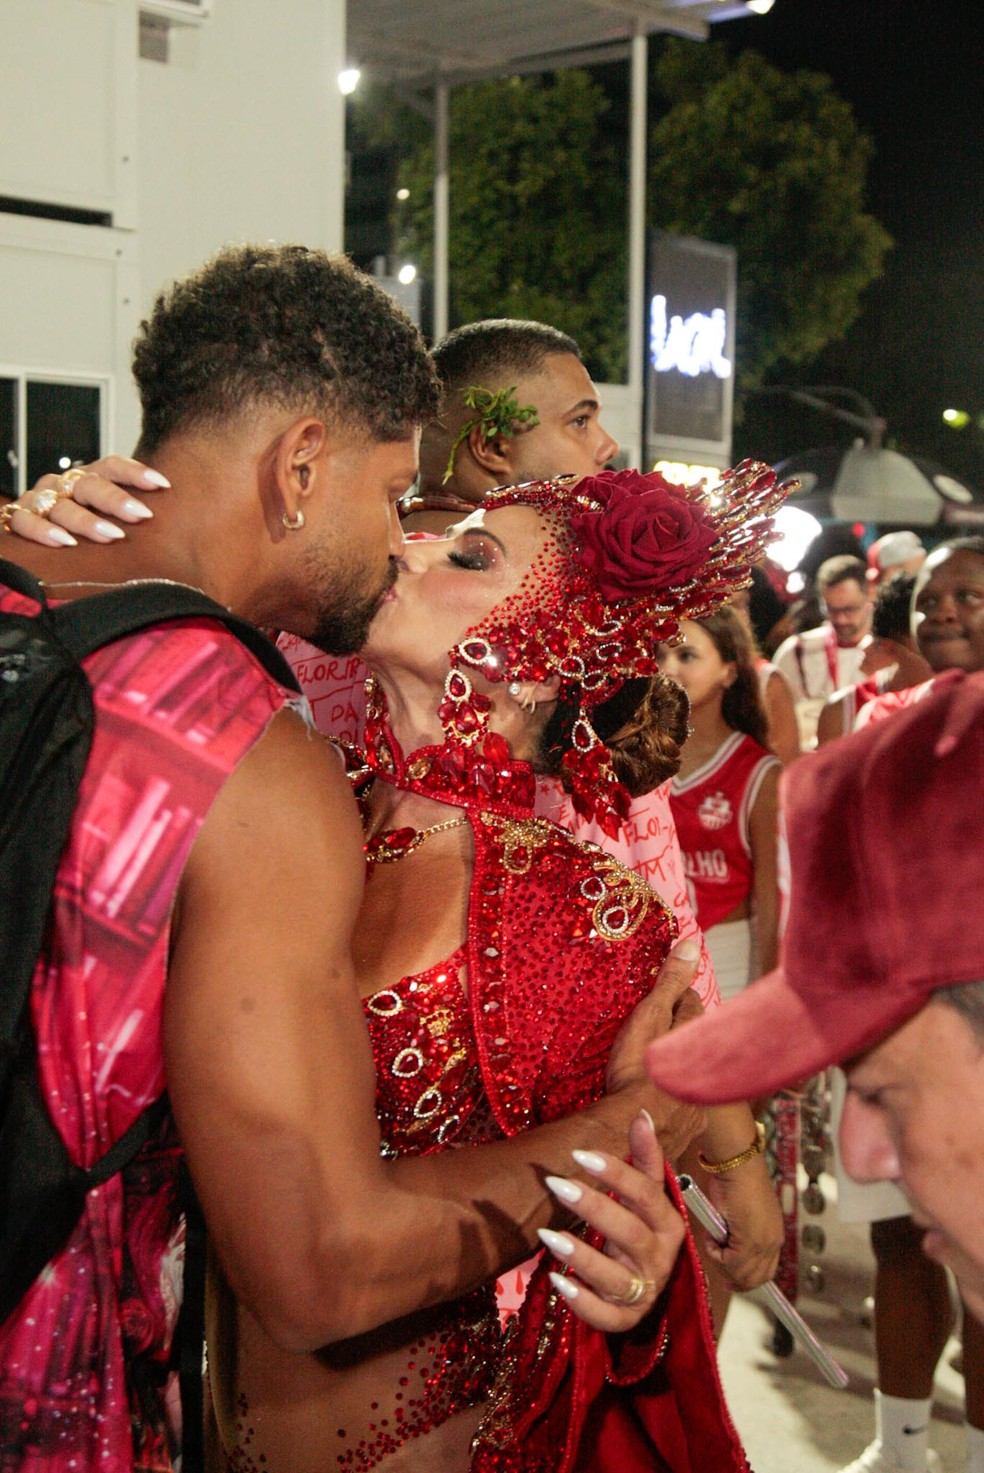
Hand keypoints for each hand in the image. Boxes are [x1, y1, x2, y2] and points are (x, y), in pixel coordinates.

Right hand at [3, 457, 165, 545]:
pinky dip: (44, 531)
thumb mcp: (101, 514)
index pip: (111, 466)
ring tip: (111, 534)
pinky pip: (26, 521)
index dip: (135, 472)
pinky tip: (65, 542)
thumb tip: (174, 533)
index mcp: (86, 478)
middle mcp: (63, 484)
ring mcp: (40, 499)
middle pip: (89, 484)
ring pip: (61, 505)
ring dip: (87, 520)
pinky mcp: (18, 516)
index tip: (162, 484)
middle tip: (141, 515)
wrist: (27, 526)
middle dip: (116, 499)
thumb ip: (129, 518)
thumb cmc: (74, 523)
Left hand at [537, 1110, 684, 1332]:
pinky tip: (558, 1282)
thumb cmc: (641, 1229)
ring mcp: (644, 1291)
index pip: (647, 1194)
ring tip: (548, 1237)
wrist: (648, 1285)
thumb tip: (642, 1114)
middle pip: (631, 1233)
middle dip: (594, 1207)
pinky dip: (584, 1303)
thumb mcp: (646, 1195)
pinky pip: (607, 1318)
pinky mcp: (626, 1318)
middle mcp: (661, 1258)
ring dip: (582, 1257)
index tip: (580, 1154)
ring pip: (616, 1278)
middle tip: (556, 1184)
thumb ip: (645, 1158)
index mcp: (669, 1223)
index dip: (617, 1173)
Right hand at [605, 938, 706, 1160]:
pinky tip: (657, 1105)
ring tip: (654, 1069)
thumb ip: (670, 981)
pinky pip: (681, 1109)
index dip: (676, 997)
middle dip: (679, 1034)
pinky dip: (671, 1103)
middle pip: (693, 1040)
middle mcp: (703, 1066)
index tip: (662, 996)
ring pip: (689, 1075)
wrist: (635, 1125)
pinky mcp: (686, 1128)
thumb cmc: (637, 1066)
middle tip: (658, 1030)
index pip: (690, 1003)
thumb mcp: (650, 1015)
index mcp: (694, 1034)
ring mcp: (697, 1099)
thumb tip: (692, 944)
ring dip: (677, 1070)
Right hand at [700, 1154, 782, 1290]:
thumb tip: (727, 1254)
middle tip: (716, 1259)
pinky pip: (730, 1263)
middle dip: (731, 1275)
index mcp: (773, 1237)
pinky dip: (715, 1253)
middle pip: (754, 1280)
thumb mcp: (740, 1215)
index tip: (730, 1279)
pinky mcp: (751, 1241)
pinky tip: (712, 1236)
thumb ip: (739, 1237)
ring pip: (741, 1275)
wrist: (737, 1165)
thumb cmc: (735, 1181)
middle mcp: (773, 1243)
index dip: (746, 1280)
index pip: (765, 1273)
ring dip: (721, 1262)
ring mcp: (763, 1244)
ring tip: (713, 1240)